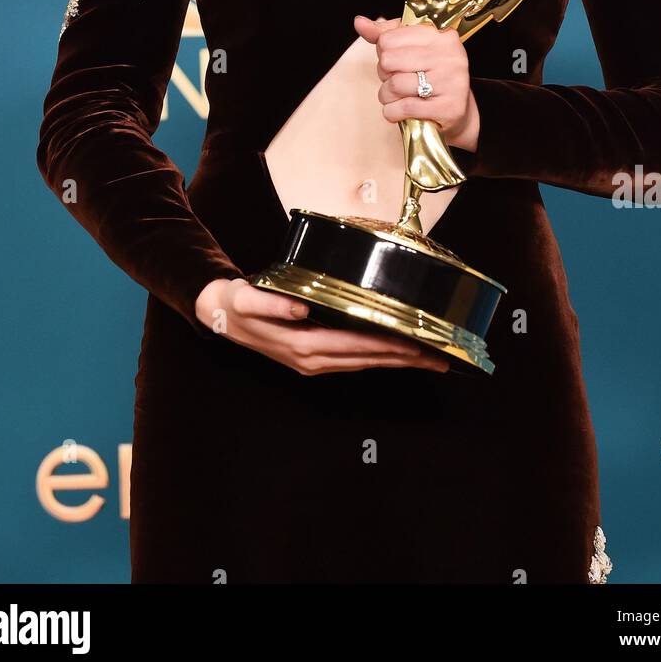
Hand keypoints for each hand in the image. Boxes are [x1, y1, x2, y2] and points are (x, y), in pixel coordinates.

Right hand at [194, 278, 449, 374]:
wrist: (219, 314)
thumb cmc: (238, 302)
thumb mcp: (248, 297)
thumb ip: (272, 302)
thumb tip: (301, 306)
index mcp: (302, 345)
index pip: (355, 345)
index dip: (388, 345)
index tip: (418, 344)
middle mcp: (312, 359)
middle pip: (367, 359)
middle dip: (405, 359)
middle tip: (442, 357)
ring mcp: (313, 363)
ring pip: (364, 363)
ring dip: (397, 362)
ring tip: (429, 359)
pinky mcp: (313, 358)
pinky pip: (354, 360)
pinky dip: (379, 358)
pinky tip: (396, 354)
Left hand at [354, 14, 479, 151]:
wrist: (457, 110)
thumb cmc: (430, 74)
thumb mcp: (411, 47)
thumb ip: (384, 34)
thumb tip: (359, 22)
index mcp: (441, 34)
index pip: (388, 38)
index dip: (385, 52)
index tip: (398, 60)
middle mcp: (451, 55)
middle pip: (388, 61)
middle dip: (385, 74)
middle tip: (397, 78)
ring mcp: (452, 82)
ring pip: (394, 85)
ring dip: (387, 95)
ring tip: (398, 96)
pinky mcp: (449, 108)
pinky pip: (403, 108)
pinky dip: (393, 112)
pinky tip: (401, 110)